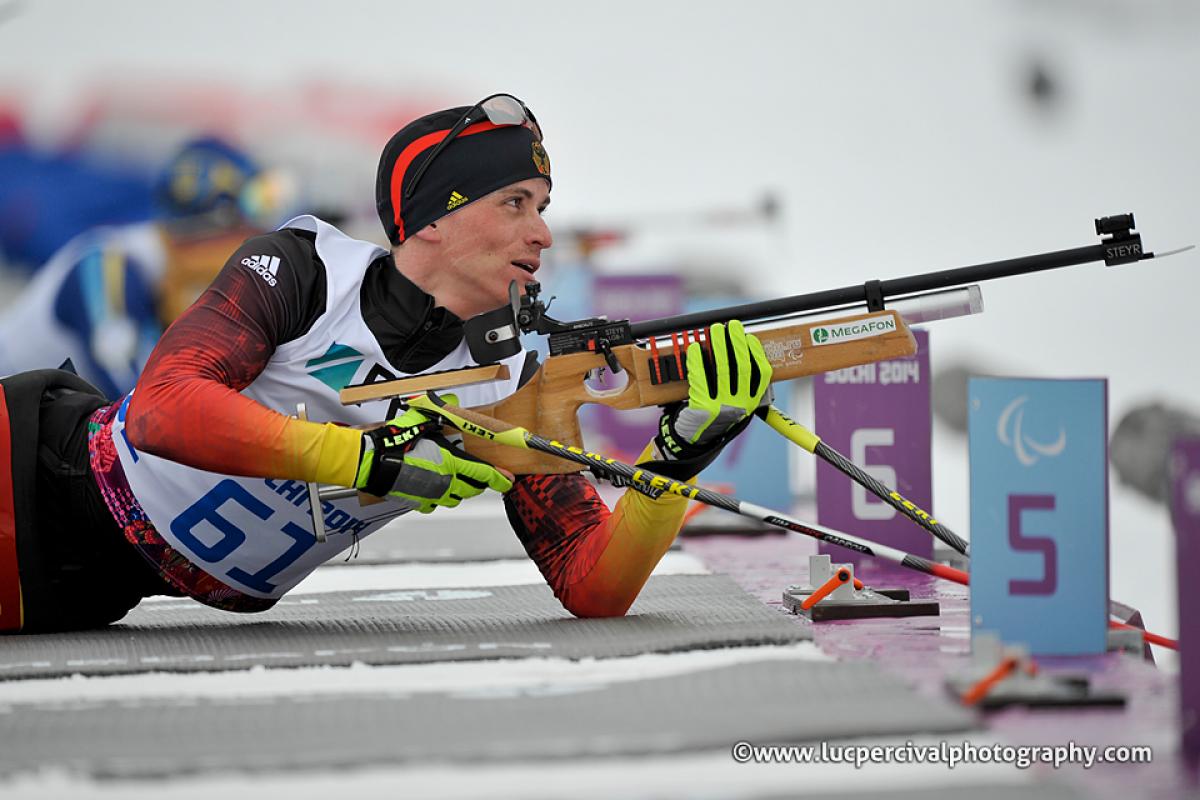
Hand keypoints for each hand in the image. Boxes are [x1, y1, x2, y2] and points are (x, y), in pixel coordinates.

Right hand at [355, 397, 512, 513]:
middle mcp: (446, 482)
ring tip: (454, 479)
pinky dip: (438, 497)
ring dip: (460, 490)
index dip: (500, 479)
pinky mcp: (419, 502)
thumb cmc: (396, 442)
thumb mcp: (421, 421)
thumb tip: (450, 402)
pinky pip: (436, 503)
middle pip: (473, 488)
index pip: (485, 474)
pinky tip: (433, 486)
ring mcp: (433, 494)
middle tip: (478, 475)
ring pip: (456, 497)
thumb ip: (438, 415)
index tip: (508, 481)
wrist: (373, 462)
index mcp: (451, 462)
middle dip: (479, 483)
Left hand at [656, 320, 772, 462]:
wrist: (699, 436)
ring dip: (719, 345)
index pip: (761, 373)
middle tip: (732, 326)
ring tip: (716, 330)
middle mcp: (741, 403)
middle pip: (742, 367)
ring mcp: (722, 405)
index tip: (749, 337)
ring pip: (722, 369)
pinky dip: (698, 360)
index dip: (756, 352)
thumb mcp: (738, 401)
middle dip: (737, 342)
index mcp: (752, 400)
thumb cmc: (719, 411)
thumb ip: (743, 382)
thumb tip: (741, 347)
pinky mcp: (703, 406)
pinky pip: (700, 377)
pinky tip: (696, 348)